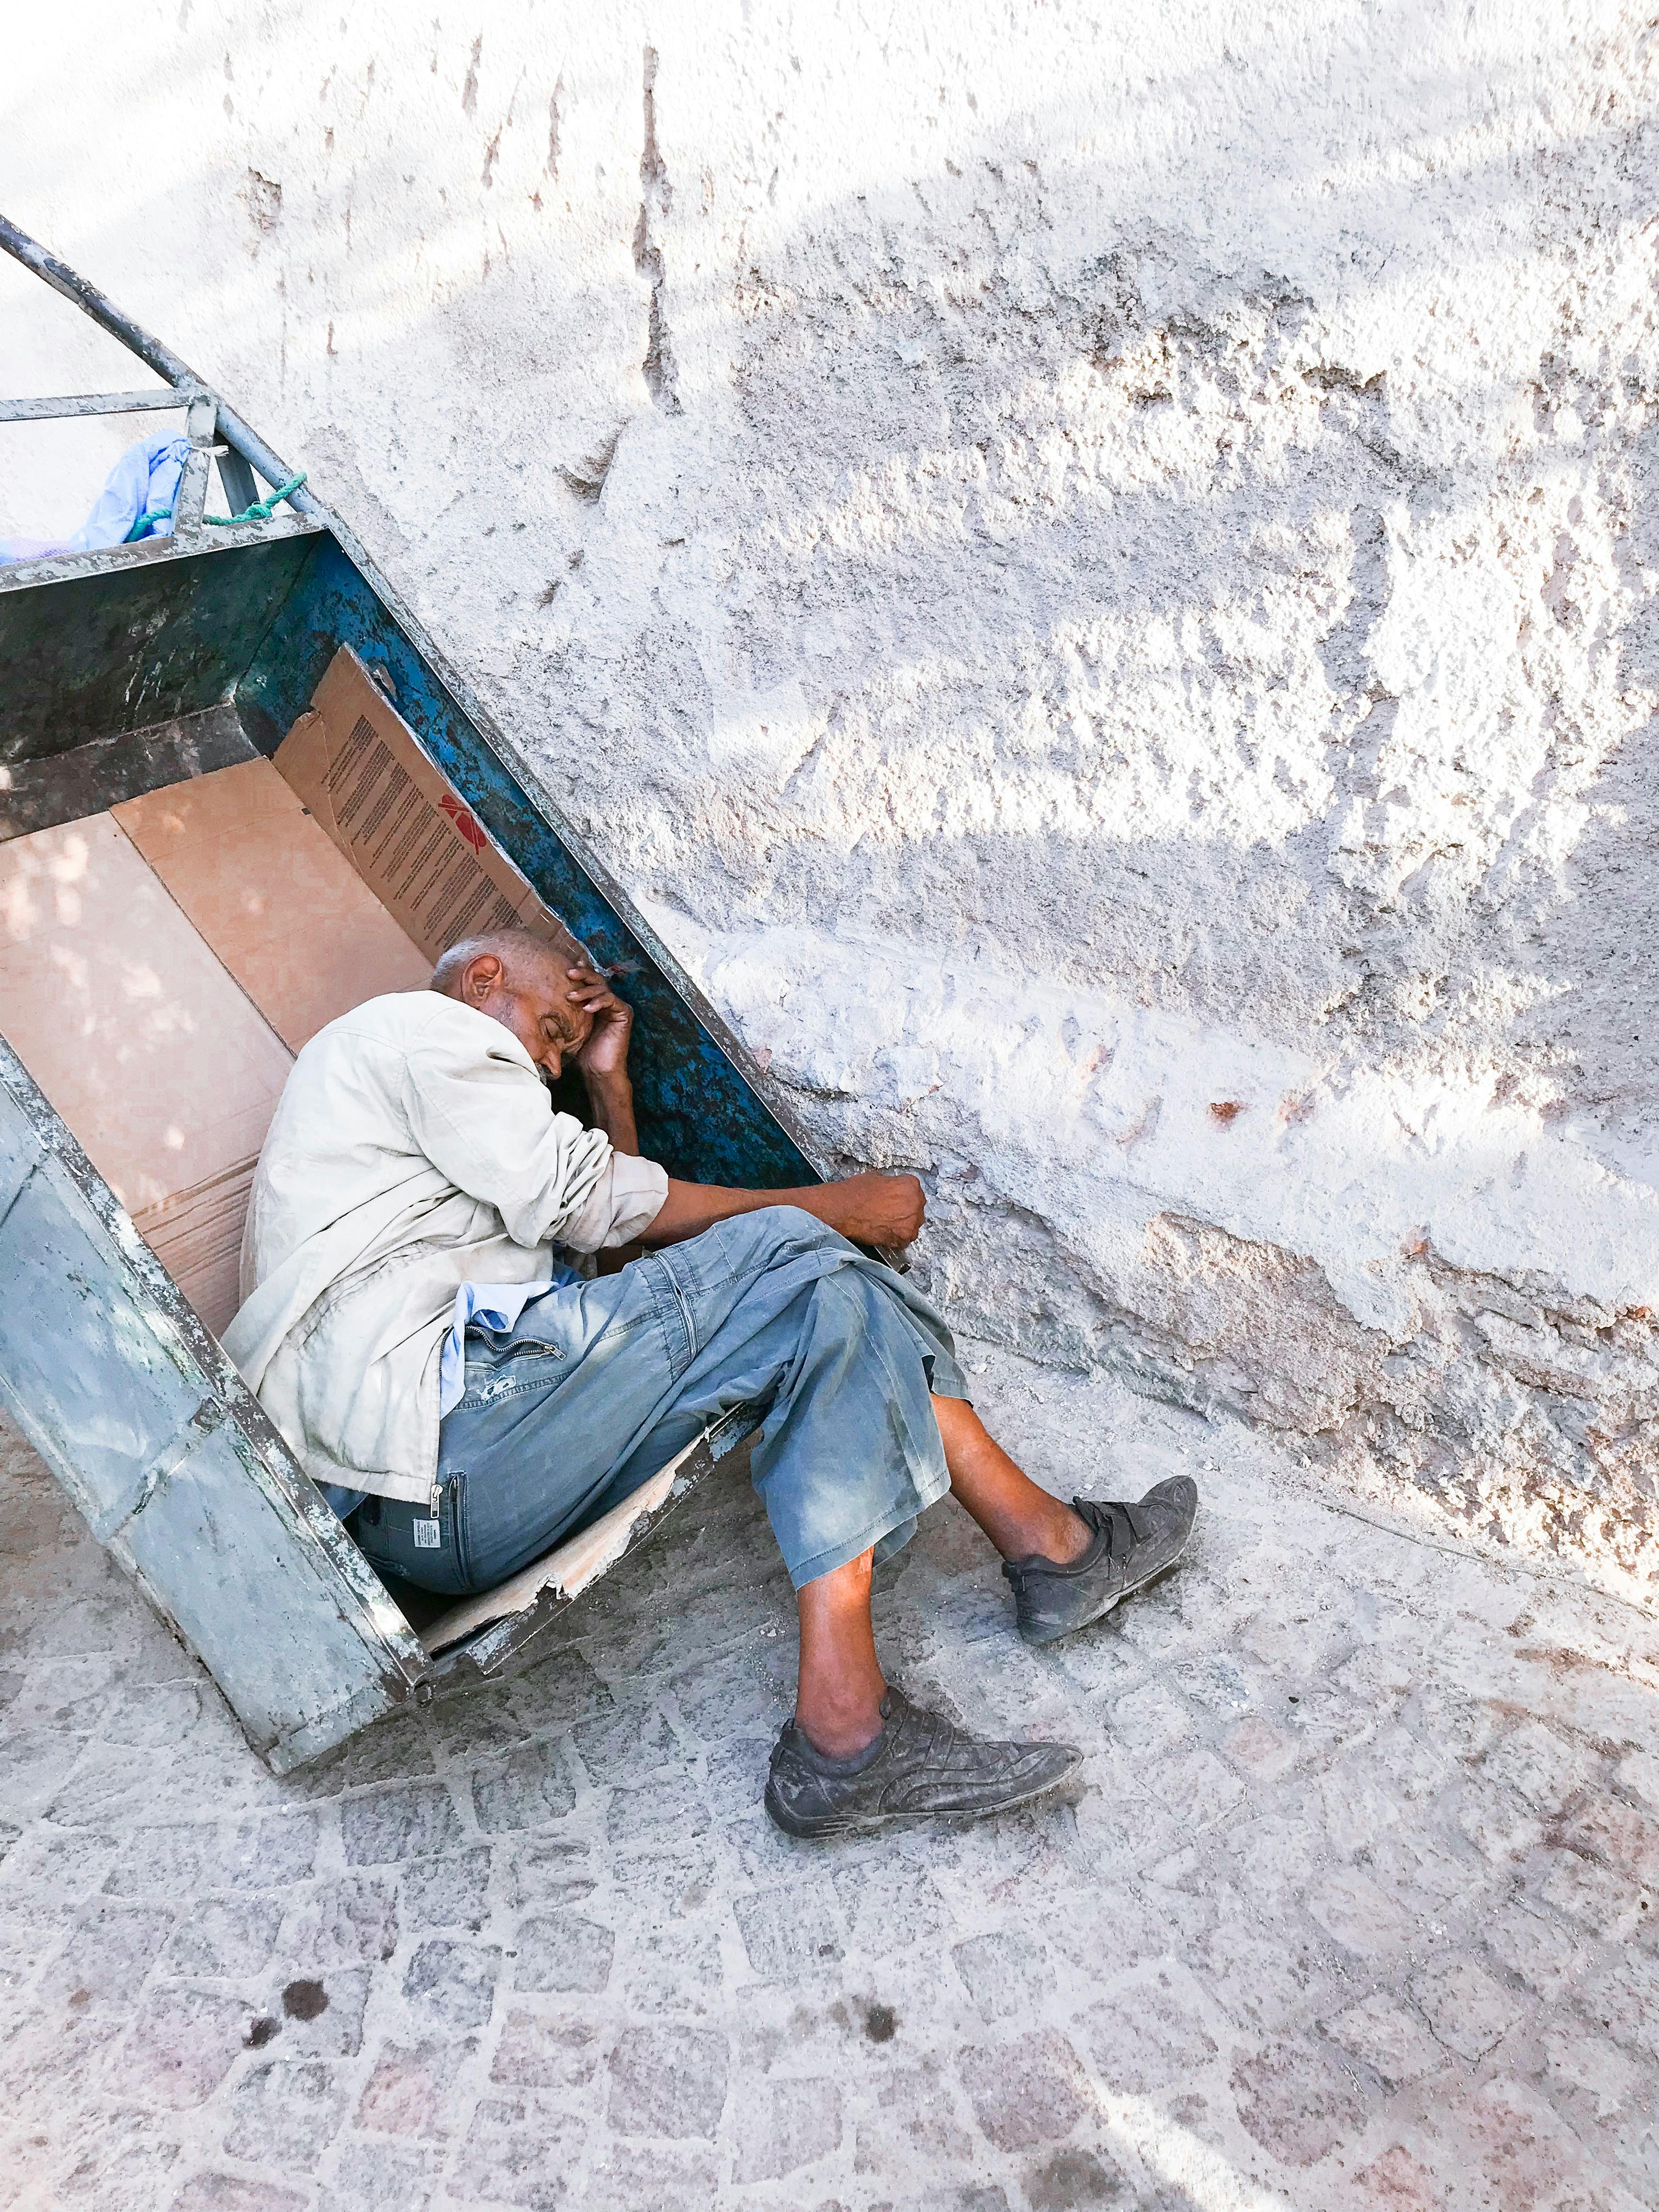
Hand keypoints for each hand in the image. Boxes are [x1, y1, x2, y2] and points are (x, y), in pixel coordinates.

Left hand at [568, 968, 633, 1086]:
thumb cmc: (583, 1052)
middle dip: (583, 975)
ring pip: (603, 988)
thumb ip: (565, 1012)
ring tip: (571, 997)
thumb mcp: (570, 1027)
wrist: (598, 1070)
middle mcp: (609, 1002)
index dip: (581, 972)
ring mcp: (617, 1007)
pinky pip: (612, 1000)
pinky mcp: (624, 1015)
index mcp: (597, 1003)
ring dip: (586, 991)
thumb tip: (542, 1000)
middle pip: (598, 980)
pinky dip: (599, 1002)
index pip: (590, 982)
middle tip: (569, 973)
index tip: (567, 968)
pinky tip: (587, 1008)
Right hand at [814, 1170, 925, 1248]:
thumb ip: (891, 1184)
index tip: (898, 1199)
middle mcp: (915, 1203)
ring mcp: (910, 1222)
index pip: (914, 1190)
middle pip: (917, 1207)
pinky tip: (885, 1232)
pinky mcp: (902, 1238)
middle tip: (892, 1211)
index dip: (903, 1195)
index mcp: (910, 1185)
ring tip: (887, 1223)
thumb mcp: (876, 1177)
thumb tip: (890, 1188)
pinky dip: (897, 1238)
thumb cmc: (855, 1194)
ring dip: (903, 1224)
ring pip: (913, 1224)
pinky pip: (905, 1239)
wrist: (843, 1210)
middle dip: (906, 1209)